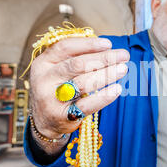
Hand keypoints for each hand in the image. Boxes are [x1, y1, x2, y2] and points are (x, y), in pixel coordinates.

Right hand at [29, 36, 129, 153]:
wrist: (42, 122)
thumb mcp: (56, 71)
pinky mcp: (62, 116)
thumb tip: (106, 49)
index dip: (88, 44)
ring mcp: (52, 99)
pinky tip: (117, 89)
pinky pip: (86, 105)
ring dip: (107, 74)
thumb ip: (74, 58)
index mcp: (42, 63)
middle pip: (77, 64)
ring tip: (123, 69)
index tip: (108, 44)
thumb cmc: (56, 89)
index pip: (65, 47)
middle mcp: (44, 80)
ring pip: (83, 83)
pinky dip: (104, 96)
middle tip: (123, 55)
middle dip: (103, 58)